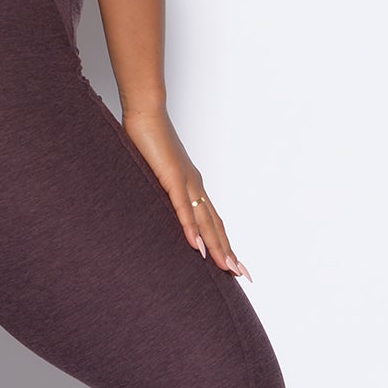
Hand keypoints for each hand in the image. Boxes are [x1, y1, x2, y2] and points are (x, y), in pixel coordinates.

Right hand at [120, 106, 250, 277]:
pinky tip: (197, 247)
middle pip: (216, 225)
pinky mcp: (172, 178)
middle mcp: (195, 185)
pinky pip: (183, 208)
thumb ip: (158, 187)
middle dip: (229, 251)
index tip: (232, 262)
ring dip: (217, 246)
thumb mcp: (153, 170)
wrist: (145, 112)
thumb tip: (155, 202)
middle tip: (242, 275)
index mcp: (192, 184)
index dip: (223, 242)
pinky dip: (192, 228)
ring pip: (205, 221)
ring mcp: (186, 181)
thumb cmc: (146, 138)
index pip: (212, 219)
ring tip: (227, 268)